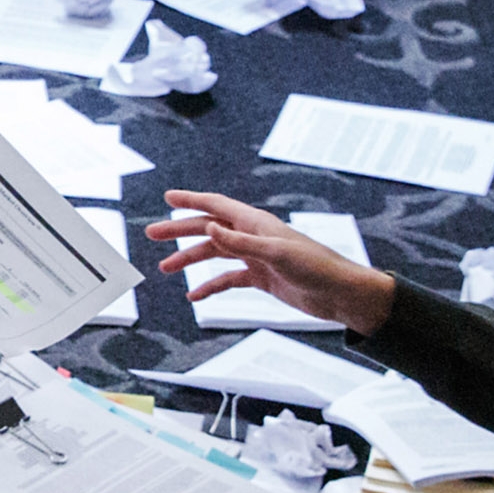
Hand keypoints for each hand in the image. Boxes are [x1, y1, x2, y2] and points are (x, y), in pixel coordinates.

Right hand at [146, 188, 395, 332]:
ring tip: (165, 268)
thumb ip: (240, 242)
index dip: (191, 200)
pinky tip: (195, 295)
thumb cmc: (317, 268)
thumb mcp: (276, 254)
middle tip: (152, 234)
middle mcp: (253, 236)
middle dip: (180, 231)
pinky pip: (228, 279)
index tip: (168, 197)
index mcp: (256, 223)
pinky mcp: (262, 278)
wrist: (340, 294)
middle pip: (209, 229)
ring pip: (215, 254)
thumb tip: (209, 229)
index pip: (217, 206)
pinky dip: (210, 285)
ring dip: (190, 259)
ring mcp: (256, 257)